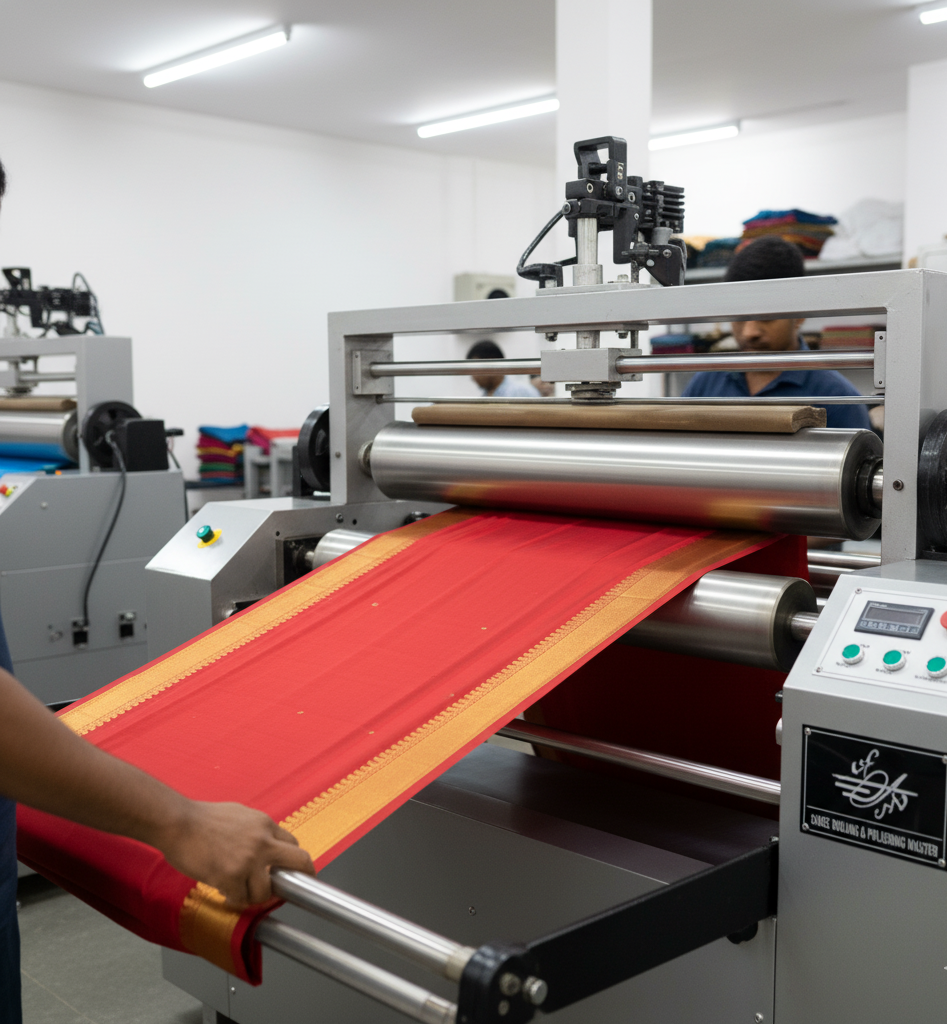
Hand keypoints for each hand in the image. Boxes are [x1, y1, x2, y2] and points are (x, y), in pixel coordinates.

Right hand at [157, 800, 314, 906]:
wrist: (178, 822)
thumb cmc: (202, 818)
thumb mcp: (240, 815)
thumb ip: (257, 831)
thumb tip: (267, 845)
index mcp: (265, 824)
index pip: (294, 845)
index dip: (292, 862)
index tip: (289, 873)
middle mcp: (262, 840)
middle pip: (300, 862)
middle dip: (298, 880)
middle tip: (288, 891)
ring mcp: (248, 859)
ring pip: (266, 891)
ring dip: (253, 896)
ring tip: (240, 891)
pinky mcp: (230, 876)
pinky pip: (240, 899)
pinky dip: (233, 899)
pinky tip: (224, 892)